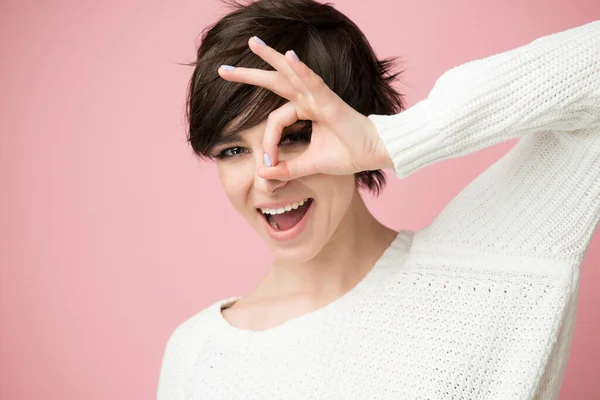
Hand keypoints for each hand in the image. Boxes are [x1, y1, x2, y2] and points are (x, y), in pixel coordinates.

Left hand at [217, 36, 392, 180]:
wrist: (375, 154)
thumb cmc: (348, 154)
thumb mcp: (309, 164)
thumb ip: (287, 168)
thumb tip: (261, 175)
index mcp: (305, 111)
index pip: (274, 121)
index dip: (267, 143)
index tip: (267, 164)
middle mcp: (310, 99)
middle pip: (274, 81)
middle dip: (248, 75)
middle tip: (222, 69)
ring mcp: (320, 98)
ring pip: (291, 74)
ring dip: (271, 57)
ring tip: (252, 42)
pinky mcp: (331, 102)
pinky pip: (314, 84)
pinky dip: (302, 71)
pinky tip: (290, 58)